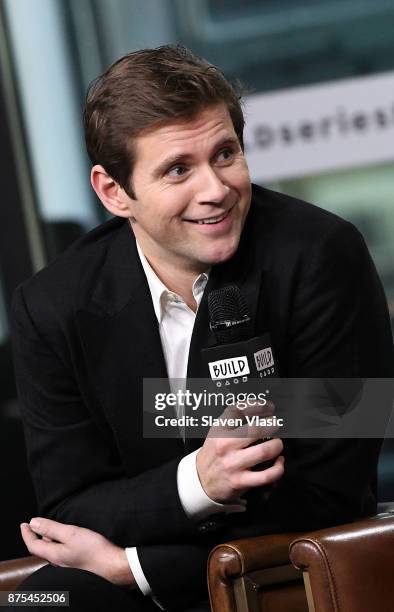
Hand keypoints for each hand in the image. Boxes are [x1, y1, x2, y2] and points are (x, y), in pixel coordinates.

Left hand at [21, 518, 135, 587]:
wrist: (113, 566)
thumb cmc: (94, 550)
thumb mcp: (71, 534)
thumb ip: (52, 528)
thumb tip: (33, 523)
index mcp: (54, 556)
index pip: (33, 545)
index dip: (26, 533)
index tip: (24, 524)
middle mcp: (59, 563)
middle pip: (43, 548)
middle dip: (38, 536)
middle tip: (38, 523)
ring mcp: (68, 566)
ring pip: (54, 551)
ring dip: (50, 539)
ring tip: (54, 528)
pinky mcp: (78, 565)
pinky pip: (63, 553)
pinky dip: (61, 544)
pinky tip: (70, 539)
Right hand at [196, 401, 283, 502]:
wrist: (201, 479)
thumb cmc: (214, 453)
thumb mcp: (217, 432)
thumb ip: (234, 420)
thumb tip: (260, 410)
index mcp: (219, 431)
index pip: (238, 410)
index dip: (258, 405)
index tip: (268, 406)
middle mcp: (225, 445)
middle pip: (255, 429)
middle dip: (272, 425)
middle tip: (276, 425)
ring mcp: (233, 464)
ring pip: (264, 451)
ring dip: (277, 445)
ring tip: (277, 443)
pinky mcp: (240, 481)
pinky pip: (266, 475)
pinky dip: (278, 467)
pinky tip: (279, 462)